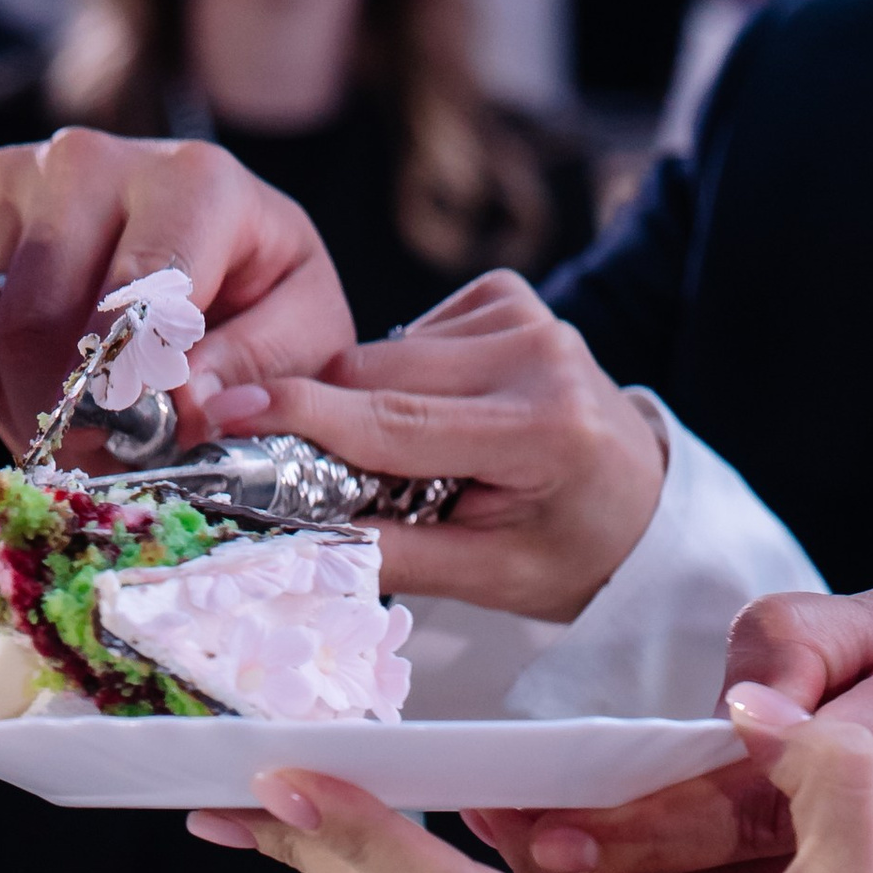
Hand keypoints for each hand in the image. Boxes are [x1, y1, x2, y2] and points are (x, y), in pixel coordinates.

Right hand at [0, 132, 353, 458]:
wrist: (206, 238)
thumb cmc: (260, 294)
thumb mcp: (301, 336)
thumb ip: (258, 372)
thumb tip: (188, 406)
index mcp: (193, 182)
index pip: (134, 299)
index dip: (127, 397)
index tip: (134, 451)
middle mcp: (90, 158)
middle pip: (40, 321)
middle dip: (67, 420)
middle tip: (102, 467)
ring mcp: (11, 172)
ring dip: (25, 410)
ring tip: (78, 431)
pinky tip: (34, 389)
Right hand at [245, 274, 665, 621]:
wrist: (643, 503)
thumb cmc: (573, 549)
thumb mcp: (494, 577)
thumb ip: (400, 555)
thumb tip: (303, 542)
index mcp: (541, 427)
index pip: (396, 421)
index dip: (304, 416)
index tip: (229, 412)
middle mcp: (536, 353)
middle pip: (376, 376)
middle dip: (330, 422)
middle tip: (330, 481)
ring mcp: (524, 312)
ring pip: (385, 353)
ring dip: (373, 405)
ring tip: (419, 460)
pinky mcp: (507, 294)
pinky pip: (412, 335)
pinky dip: (406, 380)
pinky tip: (446, 416)